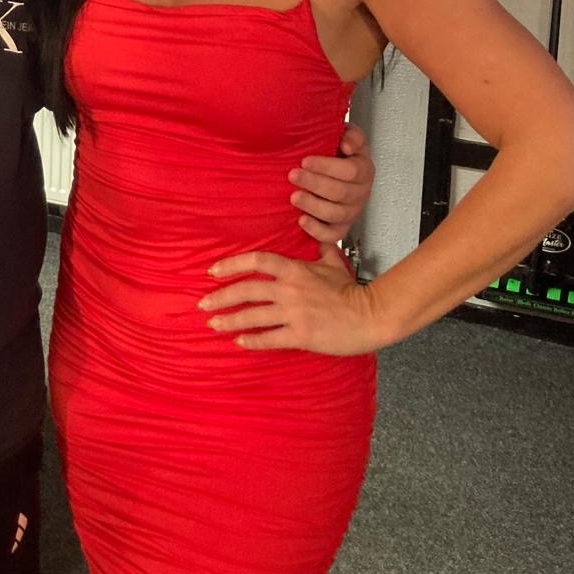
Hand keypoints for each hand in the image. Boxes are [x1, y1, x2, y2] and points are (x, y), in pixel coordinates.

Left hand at [199, 243, 383, 354]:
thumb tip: (315, 232)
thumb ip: (320, 248)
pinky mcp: (300, 335)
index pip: (256, 261)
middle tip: (202, 304)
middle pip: (246, 290)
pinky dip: (252, 340)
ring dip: (229, 320)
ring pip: (252, 316)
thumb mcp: (333, 262)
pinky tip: (240, 341)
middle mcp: (289, 290)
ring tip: (213, 324)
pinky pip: (269, 338)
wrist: (370, 315)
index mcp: (295, 270)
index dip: (231, 265)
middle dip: (220, 297)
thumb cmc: (352, 290)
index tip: (212, 271)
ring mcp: (294, 313)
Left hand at [288, 122, 373, 247]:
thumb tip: (347, 145)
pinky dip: (317, 230)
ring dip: (313, 206)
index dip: (327, 166)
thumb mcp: (345, 135)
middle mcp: (361, 193)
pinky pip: (332, 235)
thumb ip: (349, 135)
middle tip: (294, 175)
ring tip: (294, 196)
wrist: (336, 168)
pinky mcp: (341, 227)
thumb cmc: (338, 152)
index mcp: (364, 169)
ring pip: (336, 214)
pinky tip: (302, 220)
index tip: (305, 160)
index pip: (351, 171)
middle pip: (341, 192)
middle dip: (314, 183)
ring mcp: (352, 212)